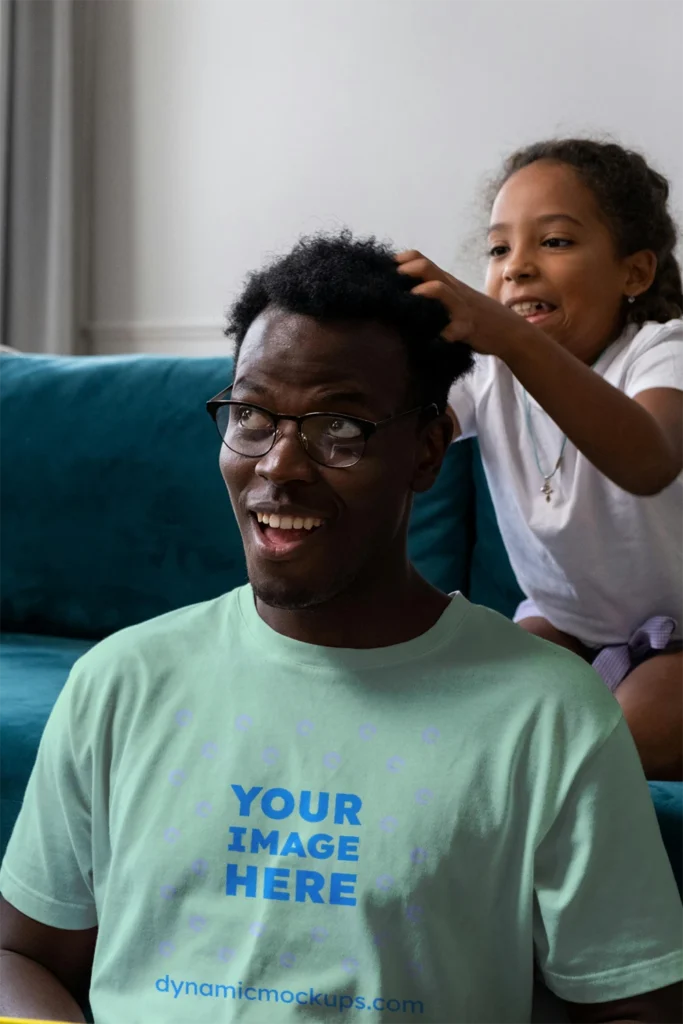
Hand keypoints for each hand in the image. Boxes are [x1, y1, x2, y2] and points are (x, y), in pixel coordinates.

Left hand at [395, 250, 532, 359]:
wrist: (508, 330)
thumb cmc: (475, 315)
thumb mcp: (453, 299)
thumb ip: (433, 294)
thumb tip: (399, 297)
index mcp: (446, 282)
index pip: (420, 259)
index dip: (401, 261)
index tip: (383, 271)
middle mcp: (452, 289)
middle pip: (427, 267)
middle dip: (406, 271)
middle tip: (390, 283)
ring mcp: (460, 307)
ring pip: (441, 289)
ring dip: (422, 292)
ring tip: (409, 300)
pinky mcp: (467, 328)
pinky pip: (453, 329)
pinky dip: (440, 335)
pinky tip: (430, 340)